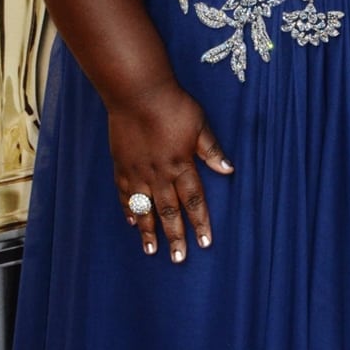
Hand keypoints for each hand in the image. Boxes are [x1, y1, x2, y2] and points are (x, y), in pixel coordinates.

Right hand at [107, 82, 232, 261]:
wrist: (136, 92)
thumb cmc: (172, 104)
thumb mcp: (200, 124)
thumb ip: (212, 150)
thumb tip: (228, 169)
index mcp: (182, 165)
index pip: (194, 201)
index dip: (200, 223)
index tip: (205, 243)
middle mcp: (159, 174)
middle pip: (169, 211)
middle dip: (175, 236)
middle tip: (179, 258)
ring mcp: (138, 172)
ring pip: (145, 208)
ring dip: (149, 231)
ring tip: (152, 251)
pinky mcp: (121, 165)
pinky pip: (125, 194)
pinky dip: (129, 210)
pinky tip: (133, 223)